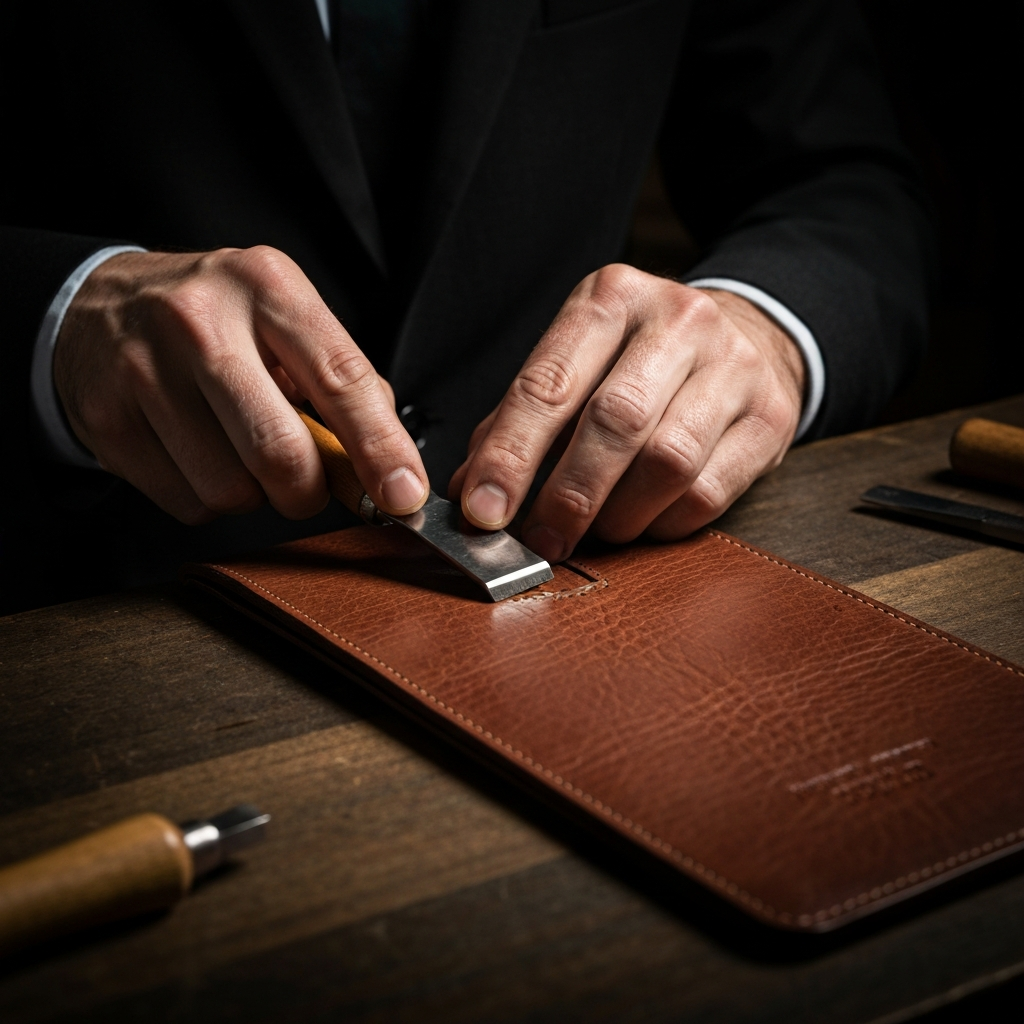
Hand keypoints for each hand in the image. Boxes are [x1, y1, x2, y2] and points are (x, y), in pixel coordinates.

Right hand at [55, 247, 427, 523]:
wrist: (101, 307)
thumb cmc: (217, 321)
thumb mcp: (284, 319)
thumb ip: (341, 384)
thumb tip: (388, 467)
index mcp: (267, 286)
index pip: (341, 378)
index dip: (380, 449)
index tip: (404, 495)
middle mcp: (201, 320)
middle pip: (281, 452)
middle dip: (308, 492)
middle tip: (306, 484)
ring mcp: (145, 370)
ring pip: (232, 490)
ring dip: (253, 495)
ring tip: (238, 451)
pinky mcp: (106, 419)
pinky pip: (187, 503)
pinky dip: (208, 499)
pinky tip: (198, 455)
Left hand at [449, 265, 804, 561]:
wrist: (746, 338)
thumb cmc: (638, 361)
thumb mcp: (577, 362)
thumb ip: (518, 421)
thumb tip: (470, 493)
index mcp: (611, 297)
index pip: (548, 383)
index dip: (510, 454)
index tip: (481, 510)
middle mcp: (678, 320)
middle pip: (614, 422)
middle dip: (567, 495)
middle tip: (540, 540)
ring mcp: (734, 366)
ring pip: (667, 462)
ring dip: (619, 515)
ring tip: (597, 530)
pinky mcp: (771, 417)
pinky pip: (708, 493)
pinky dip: (664, 523)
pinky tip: (645, 521)